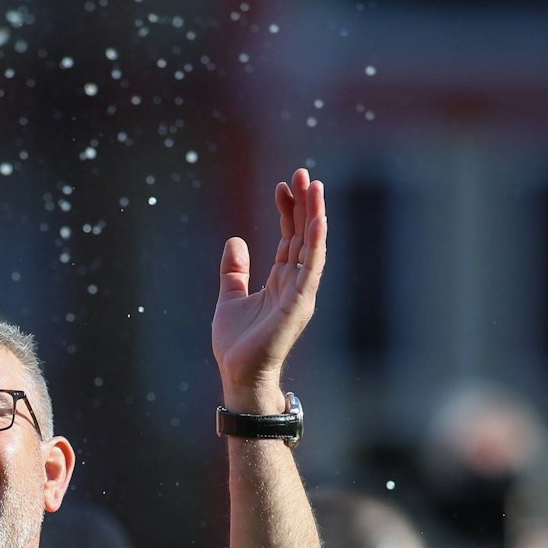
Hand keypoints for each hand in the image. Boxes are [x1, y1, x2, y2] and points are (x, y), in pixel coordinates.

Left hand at [211, 168, 326, 408]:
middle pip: (305, 236)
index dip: (288, 211)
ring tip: (314, 186)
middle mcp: (296, 284)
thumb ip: (234, 271)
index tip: (282, 186)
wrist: (238, 374)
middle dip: (305, 204)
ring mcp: (301, 293)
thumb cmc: (238, 344)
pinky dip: (316, 243)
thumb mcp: (230, 298)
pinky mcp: (300, 304)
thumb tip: (235, 241)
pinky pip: (312, 268)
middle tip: (303, 174)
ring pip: (313, 246)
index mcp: (282, 281)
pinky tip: (318, 220)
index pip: (291, 238)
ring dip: (315, 215)